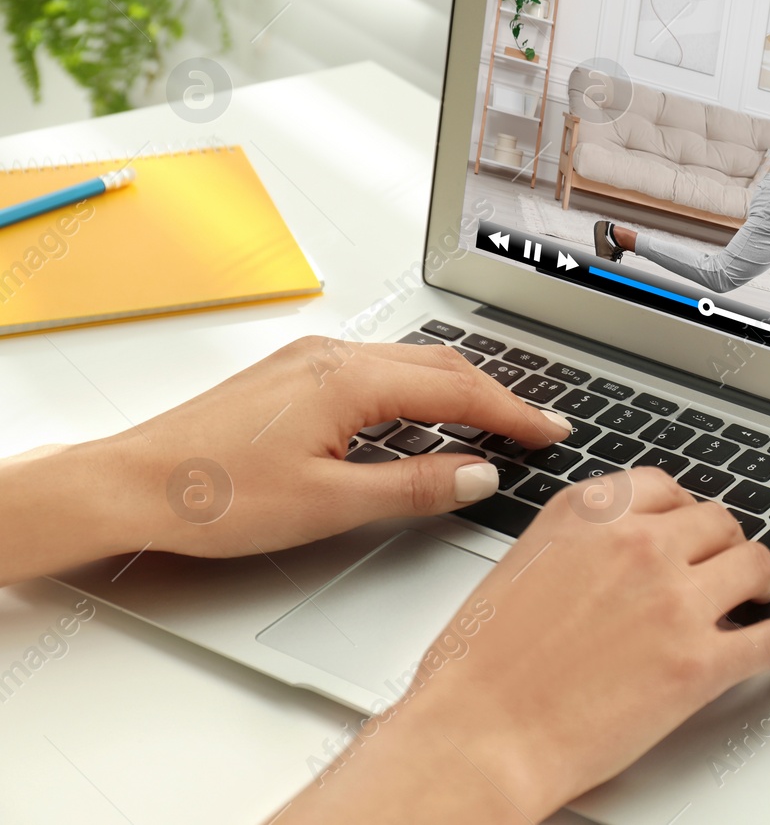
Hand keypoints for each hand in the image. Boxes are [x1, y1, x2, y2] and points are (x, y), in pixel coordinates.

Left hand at [90, 336, 572, 558]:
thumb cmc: (212, 494)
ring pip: (408, 364)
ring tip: (494, 418)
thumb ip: (413, 487)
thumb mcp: (328, 504)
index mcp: (349, 380)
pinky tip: (422, 415)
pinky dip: (418, 390)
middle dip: (496, 395)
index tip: (550, 432)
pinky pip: (377, 369)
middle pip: (440, 366)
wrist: (129, 484)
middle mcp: (332, 356)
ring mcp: (309, 359)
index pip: (458, 392)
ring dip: (458, 389)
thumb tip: (476, 474)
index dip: (512, 414)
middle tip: (537, 425)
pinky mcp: (292, 374)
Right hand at [283, 468, 769, 820]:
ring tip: (762, 595)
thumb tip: (611, 553)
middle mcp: (638, 543)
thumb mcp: (520, 566)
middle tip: (727, 564)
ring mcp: (675, 600)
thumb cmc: (477, 669)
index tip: (692, 527)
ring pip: (753, 565)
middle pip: (716, 522)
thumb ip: (576, 545)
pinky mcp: (700, 662)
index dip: (686, 512)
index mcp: (588, 513)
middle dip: (724, 544)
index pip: (665, 488)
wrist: (476, 737)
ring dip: (763, 580)